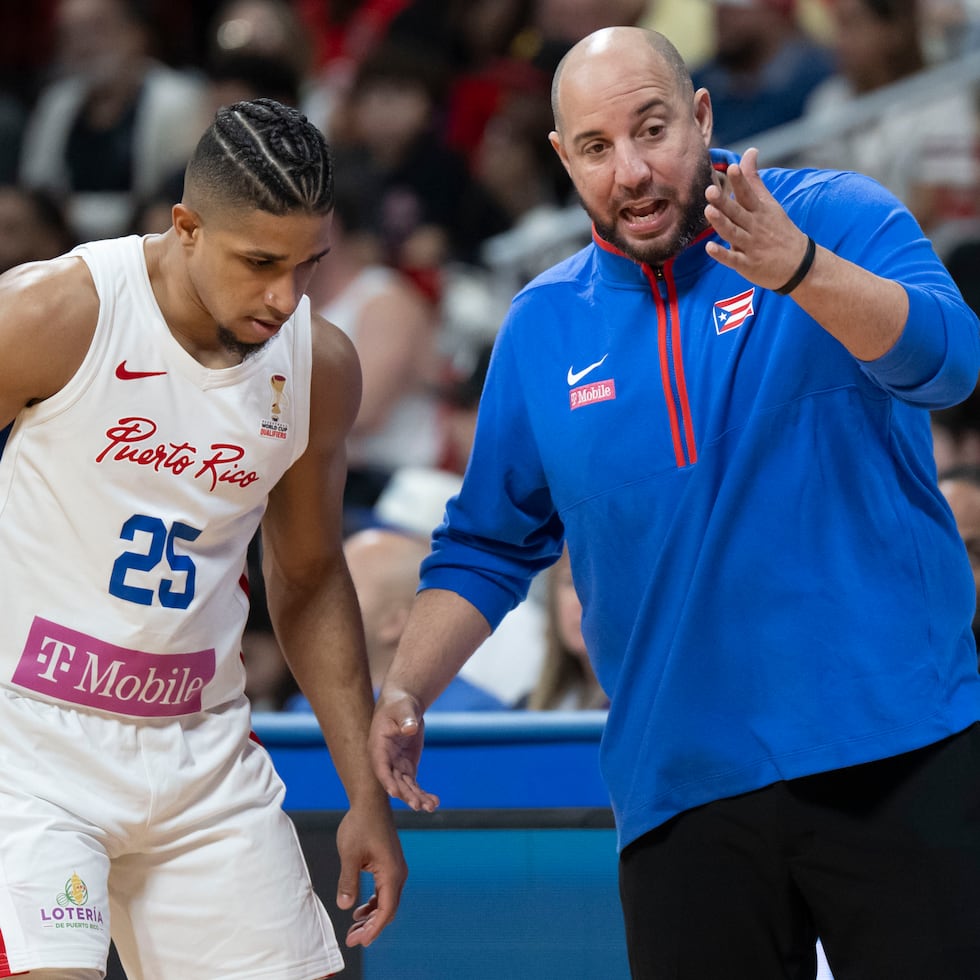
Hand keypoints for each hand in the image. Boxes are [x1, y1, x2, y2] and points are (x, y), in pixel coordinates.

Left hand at [334, 798, 406, 947]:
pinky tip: (360, 910)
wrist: (370, 801)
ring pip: (387, 901)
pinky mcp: (389, 864)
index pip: (386, 909)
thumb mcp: (349, 854)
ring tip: (353, 928)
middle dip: (371, 927)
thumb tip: (345, 905)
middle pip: (388, 909)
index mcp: (391, 871)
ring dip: (372, 917)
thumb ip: (347, 881)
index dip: (374, 929)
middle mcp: (398, 872)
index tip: (360, 942)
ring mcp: (395, 868)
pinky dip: (374, 903)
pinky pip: (385, 890)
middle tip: (352, 940)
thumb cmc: (360, 824)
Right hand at [368, 691, 440, 812]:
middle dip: (406, 794)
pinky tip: (434, 802)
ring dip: (417, 798)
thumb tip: (410, 729)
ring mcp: (396, 766)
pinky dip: (423, 793)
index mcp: (378, 746)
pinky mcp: (407, 768)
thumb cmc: (400, 705)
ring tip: (431, 807)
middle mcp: (385, 760)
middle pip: (394, 781)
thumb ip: (406, 719)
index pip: (381, 766)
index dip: (386, 780)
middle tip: (418, 806)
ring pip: (405, 787)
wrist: (404, 707)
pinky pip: (414, 784)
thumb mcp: (403, 709)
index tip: (394, 792)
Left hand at [704, 146, 811, 291]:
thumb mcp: (769, 203)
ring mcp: (751, 246)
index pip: (748, 193)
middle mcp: (755, 226)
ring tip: (708, 212)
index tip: (733, 167)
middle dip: (724, 202)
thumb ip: (754, 180)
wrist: (799, 264)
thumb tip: (749, 151)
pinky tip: (710, 248)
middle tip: (710, 190)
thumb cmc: (778, 230)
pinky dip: (722, 254)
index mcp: (759, 210)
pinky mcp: (747, 264)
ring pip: (733, 233)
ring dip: (721, 223)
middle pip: (737, 213)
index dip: (740, 181)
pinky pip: (733, 259)